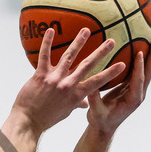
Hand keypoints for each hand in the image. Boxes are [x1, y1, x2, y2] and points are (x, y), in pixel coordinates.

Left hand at [11, 27, 125, 136]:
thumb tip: (85, 103)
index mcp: (75, 95)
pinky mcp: (40, 75)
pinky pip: (44, 55)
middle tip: (112, 41)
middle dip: (101, 52)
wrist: (27, 121)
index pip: (97, 82)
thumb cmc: (47, 118)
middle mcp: (67, 86)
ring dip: (79, 42)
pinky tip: (51, 30)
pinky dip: (47, 42)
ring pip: (69, 56)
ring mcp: (54, 79)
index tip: (123, 64)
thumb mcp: (65, 112)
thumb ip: (76, 104)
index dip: (110, 73)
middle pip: (87, 65)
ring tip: (87, 30)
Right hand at [86, 34, 150, 136]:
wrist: (104, 127)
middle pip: (149, 71)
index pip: (138, 81)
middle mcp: (138, 93)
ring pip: (146, 69)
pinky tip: (140, 45)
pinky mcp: (131, 86)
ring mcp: (136, 89)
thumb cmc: (100, 121)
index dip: (140, 67)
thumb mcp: (96, 112)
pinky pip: (138, 69)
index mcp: (132, 100)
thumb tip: (90, 83)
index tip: (140, 53)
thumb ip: (94, 99)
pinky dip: (141, 58)